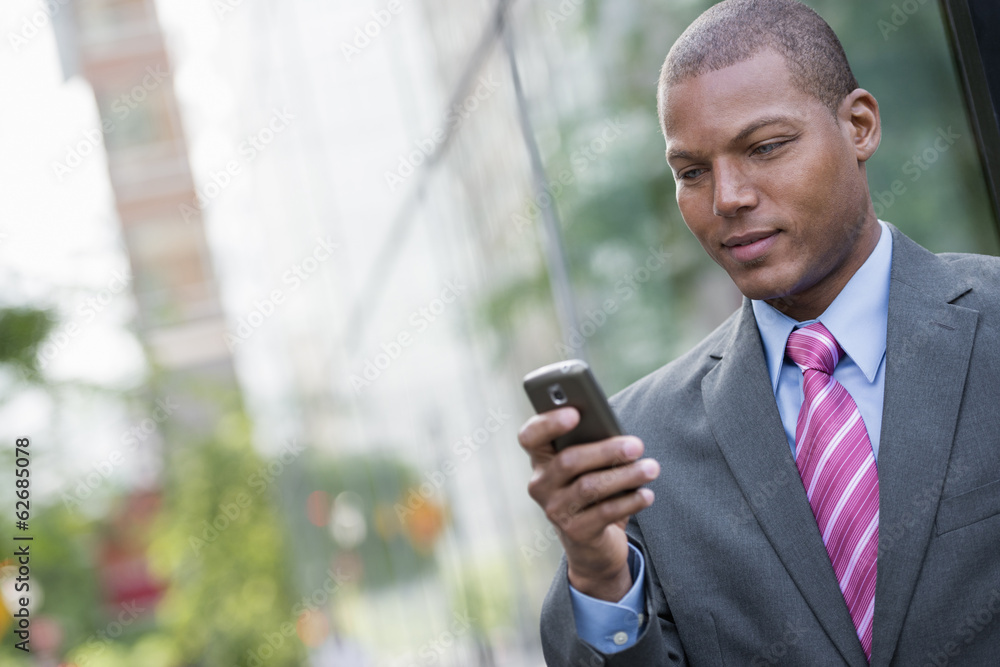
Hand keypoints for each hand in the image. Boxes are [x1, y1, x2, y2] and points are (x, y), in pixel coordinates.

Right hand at [518, 407, 658, 601]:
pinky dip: (629, 502)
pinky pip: (604, 513)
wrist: (592, 539)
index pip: (530, 436)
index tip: (575, 413)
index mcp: (541, 458)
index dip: (548, 423)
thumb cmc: (593, 485)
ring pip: (589, 487)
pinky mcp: (575, 532)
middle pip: (568, 461)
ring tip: (651, 468)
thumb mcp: (590, 464)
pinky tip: (647, 494)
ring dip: (624, 476)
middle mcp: (540, 484)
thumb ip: (594, 445)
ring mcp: (555, 510)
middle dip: (606, 451)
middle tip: (637, 445)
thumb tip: (622, 440)